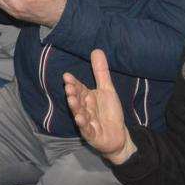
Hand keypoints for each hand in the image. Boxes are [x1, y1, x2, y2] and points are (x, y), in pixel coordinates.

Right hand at [64, 49, 135, 164]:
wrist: (118, 135)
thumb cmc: (109, 112)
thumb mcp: (107, 90)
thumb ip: (101, 72)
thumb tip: (96, 50)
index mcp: (87, 98)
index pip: (79, 88)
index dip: (73, 83)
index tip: (67, 76)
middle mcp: (85, 109)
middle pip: (77, 100)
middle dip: (72, 94)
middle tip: (68, 87)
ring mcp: (87, 122)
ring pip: (79, 114)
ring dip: (75, 107)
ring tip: (71, 100)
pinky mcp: (92, 134)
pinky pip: (87, 129)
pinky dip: (83, 124)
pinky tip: (79, 118)